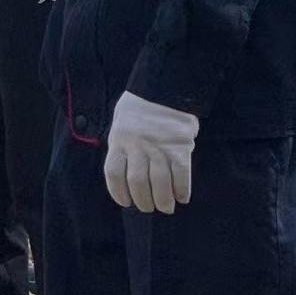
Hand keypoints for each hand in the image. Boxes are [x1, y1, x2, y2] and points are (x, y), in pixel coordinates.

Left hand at [104, 92, 198, 213]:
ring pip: (159, 182)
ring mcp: (160, 146)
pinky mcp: (180, 146)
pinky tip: (182, 197)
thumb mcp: (122, 124)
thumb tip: (126, 176)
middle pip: (137, 182)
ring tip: (166, 207)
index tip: (126, 202)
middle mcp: (138, 145)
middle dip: (144, 201)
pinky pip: (181, 174)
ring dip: (163, 200)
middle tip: (149, 207)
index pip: (114, 174)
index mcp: (120, 139)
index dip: (119, 192)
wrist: (166, 86)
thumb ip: (122, 147)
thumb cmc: (141, 108)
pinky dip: (182, 189)